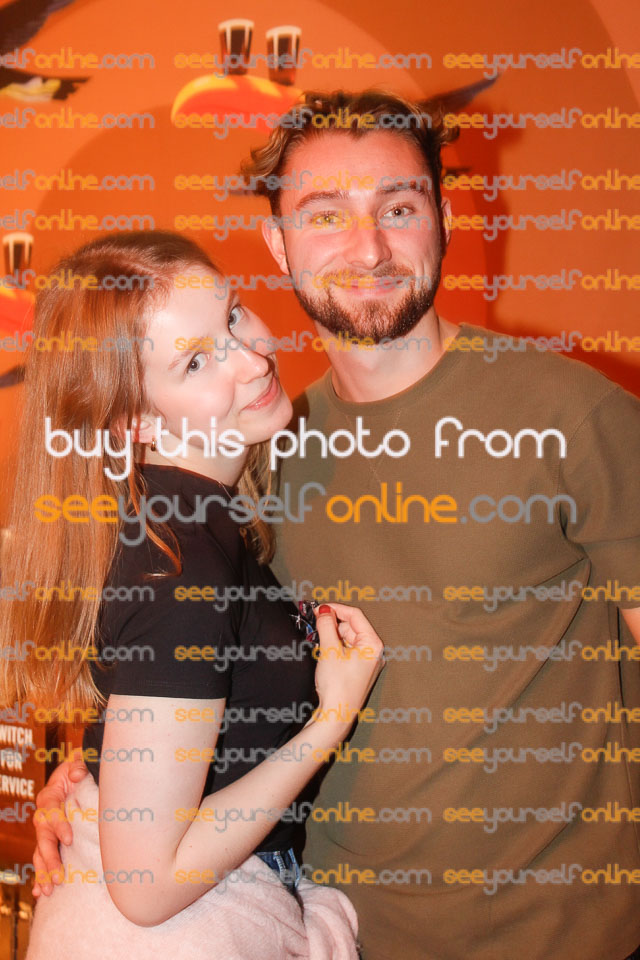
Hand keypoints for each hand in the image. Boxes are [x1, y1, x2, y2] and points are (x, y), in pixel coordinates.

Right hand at [32, 755, 88, 896]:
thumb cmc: (80, 769)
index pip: (51, 812)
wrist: (77, 776)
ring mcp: (45, 830)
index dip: (59, 825)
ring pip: (40, 852)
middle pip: (43, 838)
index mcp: (50, 795)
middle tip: (58, 876)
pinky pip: (42, 859)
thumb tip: (76, 774)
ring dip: (43, 872)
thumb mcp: (80, 762)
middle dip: (50, 858)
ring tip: (48, 890)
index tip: (69, 839)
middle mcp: (43, 815)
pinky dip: (40, 876)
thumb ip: (79, 766)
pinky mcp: (50, 840)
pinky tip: (39, 893)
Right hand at [311, 602, 384, 735]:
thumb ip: (326, 626)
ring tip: (318, 641)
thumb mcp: (329, 650)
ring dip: (332, 636)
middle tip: (315, 623)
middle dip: (333, 624)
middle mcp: (373, 652)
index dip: (336, 609)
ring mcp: (366, 662)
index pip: (356, 616)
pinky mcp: (357, 671)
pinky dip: (334, 647)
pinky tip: (323, 652)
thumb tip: (324, 610)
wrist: (336, 715)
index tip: (319, 608)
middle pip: (351, 627)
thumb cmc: (338, 686)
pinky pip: (346, 651)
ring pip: (347, 639)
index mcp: (373, 644)